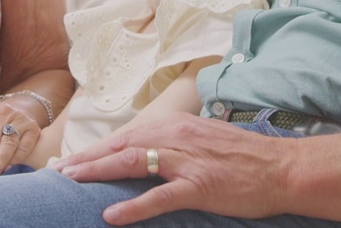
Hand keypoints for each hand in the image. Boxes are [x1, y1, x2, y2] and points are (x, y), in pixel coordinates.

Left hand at [54, 114, 291, 224]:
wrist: (283, 168)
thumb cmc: (244, 160)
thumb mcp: (203, 143)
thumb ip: (174, 146)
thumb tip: (145, 156)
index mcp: (176, 126)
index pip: (126, 137)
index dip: (95, 150)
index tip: (70, 161)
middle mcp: (177, 137)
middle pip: (121, 146)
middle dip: (86, 159)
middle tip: (57, 172)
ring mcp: (188, 161)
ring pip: (132, 163)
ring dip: (98, 172)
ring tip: (70, 182)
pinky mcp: (199, 186)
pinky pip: (159, 197)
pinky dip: (133, 206)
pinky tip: (111, 215)